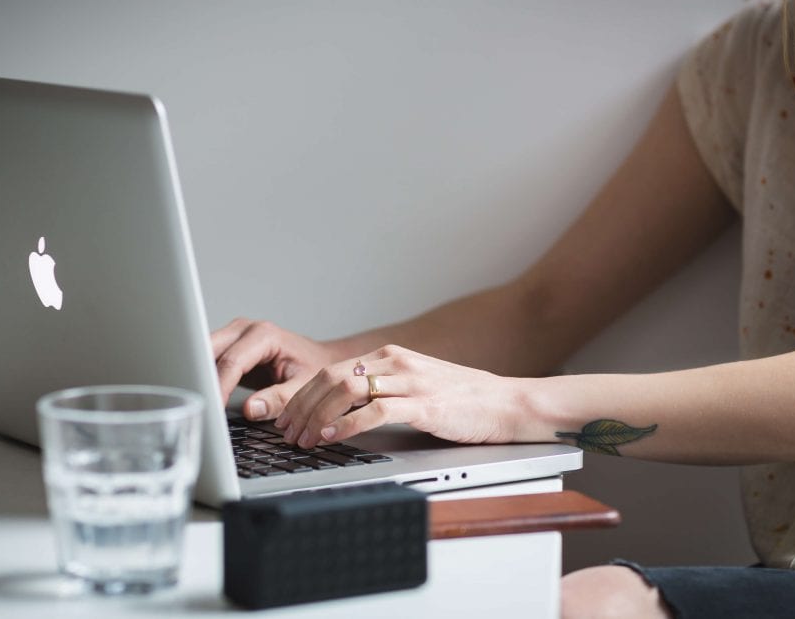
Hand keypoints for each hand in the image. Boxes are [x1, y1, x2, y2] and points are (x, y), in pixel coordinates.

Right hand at [211, 318, 337, 420]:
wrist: (318, 359)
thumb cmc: (314, 368)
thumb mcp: (303, 386)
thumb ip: (280, 399)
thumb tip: (251, 409)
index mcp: (264, 335)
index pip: (232, 361)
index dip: (220, 386)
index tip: (214, 408)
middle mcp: (245, 329)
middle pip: (210, 351)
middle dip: (202, 378)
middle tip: (199, 406)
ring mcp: (234, 335)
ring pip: (204, 353)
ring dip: (199, 376)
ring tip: (198, 401)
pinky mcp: (228, 346)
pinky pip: (208, 359)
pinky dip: (204, 376)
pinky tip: (204, 393)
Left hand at [275, 344, 523, 447]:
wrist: (507, 404)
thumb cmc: (463, 401)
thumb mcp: (415, 387)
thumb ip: (382, 392)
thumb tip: (341, 412)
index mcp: (390, 357)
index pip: (332, 371)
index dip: (303, 395)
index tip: (287, 417)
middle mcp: (397, 363)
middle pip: (332, 378)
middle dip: (302, 407)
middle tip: (286, 432)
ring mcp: (411, 382)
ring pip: (347, 390)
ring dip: (317, 416)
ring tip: (303, 438)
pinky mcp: (425, 405)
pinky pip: (376, 411)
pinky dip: (346, 425)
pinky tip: (332, 438)